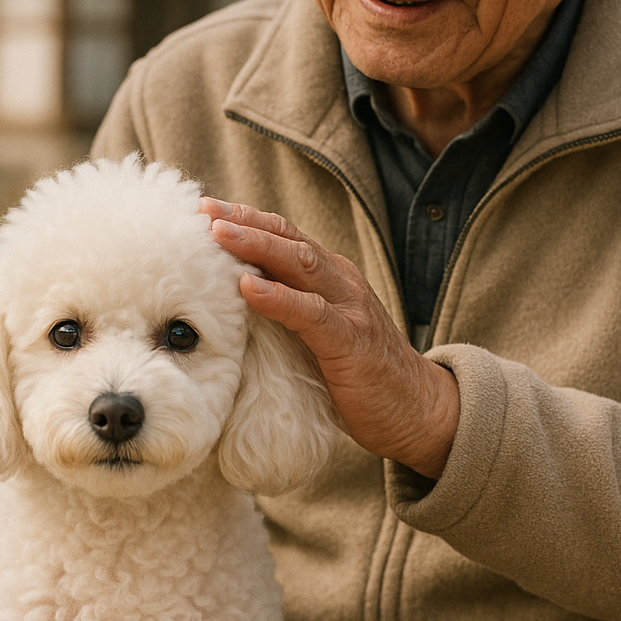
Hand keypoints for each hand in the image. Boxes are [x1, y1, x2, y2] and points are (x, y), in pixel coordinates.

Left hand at [199, 199, 459, 477]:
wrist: (418, 409)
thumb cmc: (359, 375)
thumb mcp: (319, 335)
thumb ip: (287, 314)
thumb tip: (231, 306)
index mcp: (331, 277)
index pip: (285, 236)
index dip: (247, 220)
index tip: (205, 210)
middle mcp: (341, 282)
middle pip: (288, 239)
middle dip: (244, 221)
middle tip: (203, 210)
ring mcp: (350, 308)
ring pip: (300, 263)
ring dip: (256, 246)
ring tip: (219, 234)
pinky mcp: (351, 341)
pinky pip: (311, 313)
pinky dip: (278, 297)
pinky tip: (247, 287)